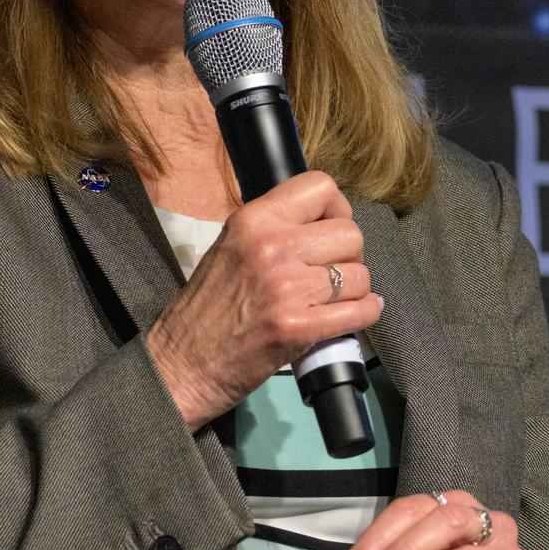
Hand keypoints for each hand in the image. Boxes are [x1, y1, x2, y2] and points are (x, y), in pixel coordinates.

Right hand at [146, 171, 381, 430]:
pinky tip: (355, 314)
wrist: (183, 362)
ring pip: (359, 274)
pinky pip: (360, 311)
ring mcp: (287, 288)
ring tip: (335, 297)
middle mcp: (272, 246)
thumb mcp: (231, 245)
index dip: (337, 209)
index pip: (321, 187)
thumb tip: (322, 223)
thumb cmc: (206, 307)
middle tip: (333, 270)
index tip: (331, 229)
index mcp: (254, 219)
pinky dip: (365, 313)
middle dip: (350, 254)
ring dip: (355, 288)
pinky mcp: (299, 328)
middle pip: (350, 233)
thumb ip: (273, 229)